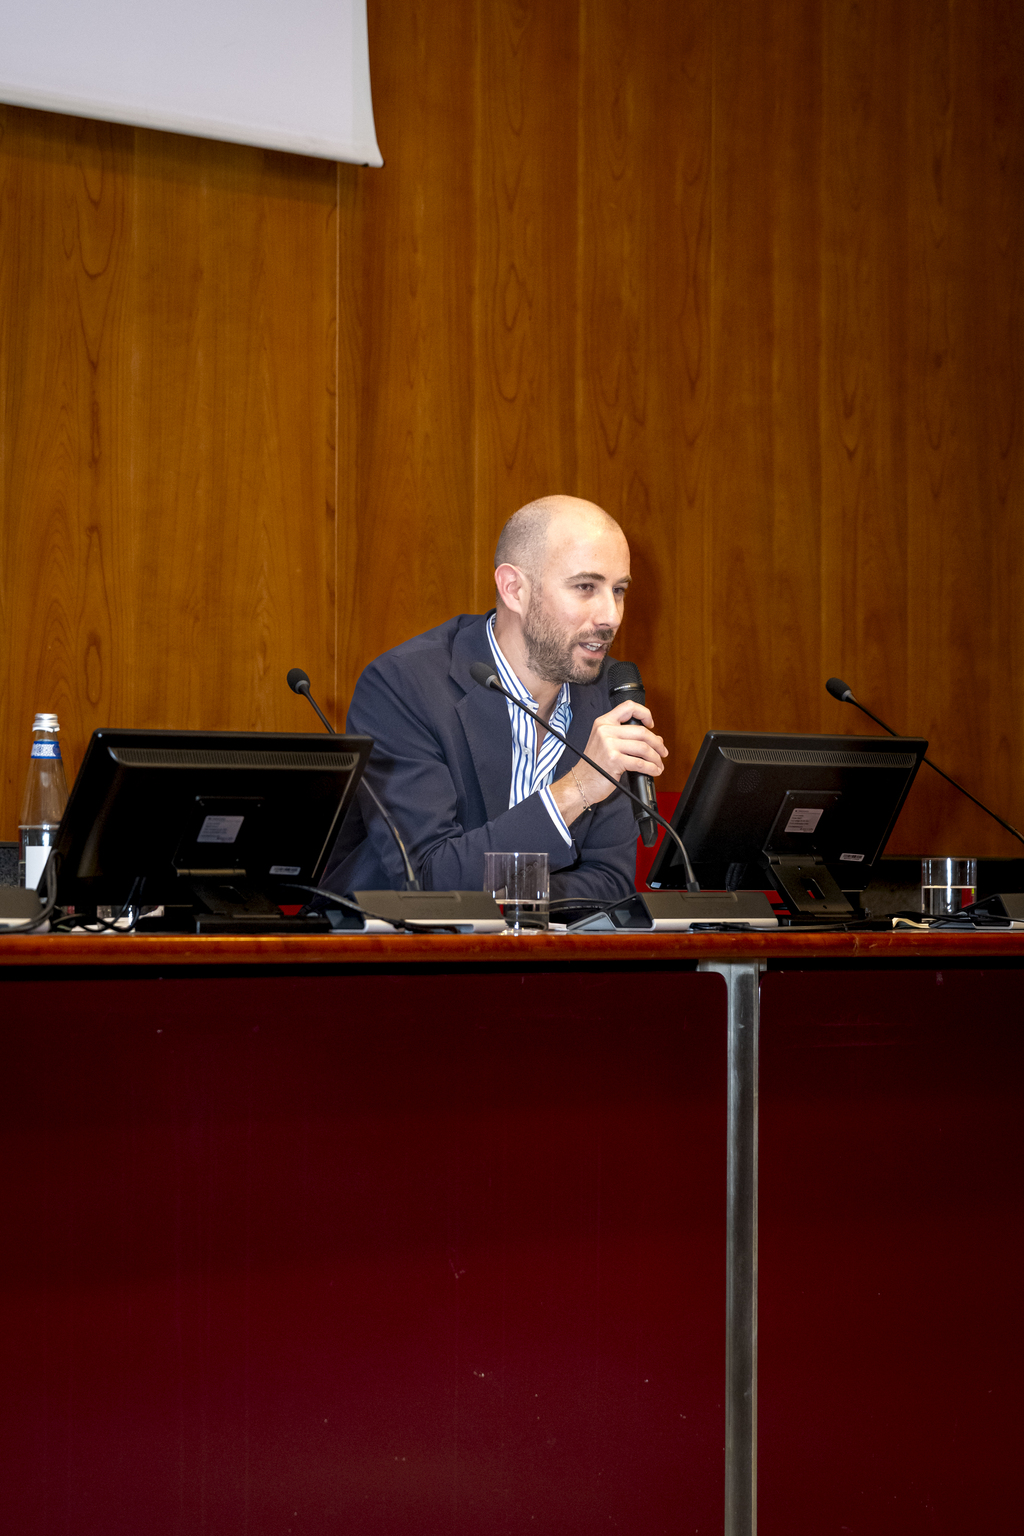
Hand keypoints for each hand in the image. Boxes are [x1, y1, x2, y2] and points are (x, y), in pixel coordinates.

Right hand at [550, 700, 667, 821]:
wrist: (581, 783)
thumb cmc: (594, 765)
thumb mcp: (605, 743)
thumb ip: (626, 737)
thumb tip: (656, 738)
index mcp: (603, 722)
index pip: (628, 707)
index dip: (645, 713)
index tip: (651, 724)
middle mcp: (605, 730)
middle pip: (642, 731)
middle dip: (657, 743)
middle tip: (662, 751)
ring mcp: (609, 745)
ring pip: (643, 747)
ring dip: (656, 758)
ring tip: (658, 764)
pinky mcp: (614, 760)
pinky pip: (640, 763)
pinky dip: (651, 768)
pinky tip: (654, 771)